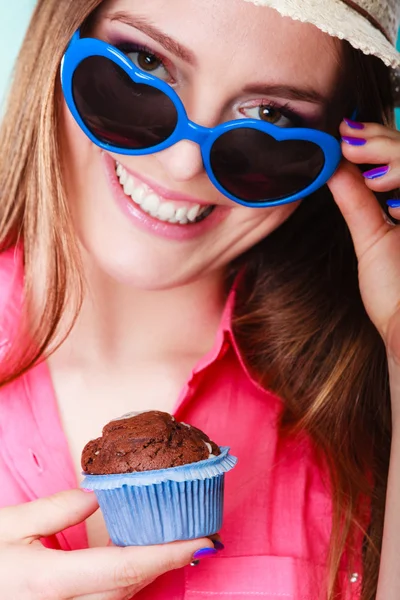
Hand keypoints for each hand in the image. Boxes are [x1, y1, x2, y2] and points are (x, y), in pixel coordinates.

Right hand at [0, 489, 213, 599]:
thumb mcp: (8, 526)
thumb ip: (56, 510)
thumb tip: (98, 494)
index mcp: (50, 582)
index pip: (124, 568)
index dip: (168, 555)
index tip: (203, 542)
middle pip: (129, 588)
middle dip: (166, 563)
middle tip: (198, 536)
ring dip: (149, 572)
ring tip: (174, 544)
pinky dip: (128, 582)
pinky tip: (135, 562)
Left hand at [327, 119, 399, 359]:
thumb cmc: (394, 293)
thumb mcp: (372, 237)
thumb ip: (356, 201)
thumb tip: (334, 167)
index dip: (379, 138)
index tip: (346, 131)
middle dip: (385, 143)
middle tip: (349, 140)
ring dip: (396, 159)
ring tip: (370, 176)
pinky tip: (390, 204)